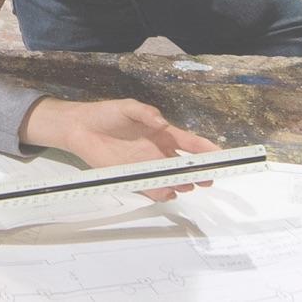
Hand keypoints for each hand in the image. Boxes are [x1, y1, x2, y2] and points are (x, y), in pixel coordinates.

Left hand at [26, 99, 221, 200]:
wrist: (80, 128)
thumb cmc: (107, 115)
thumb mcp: (128, 107)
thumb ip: (146, 113)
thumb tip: (161, 123)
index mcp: (163, 134)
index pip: (190, 143)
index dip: (206, 149)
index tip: (220, 156)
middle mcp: (158, 152)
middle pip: (184, 166)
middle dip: (198, 172)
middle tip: (207, 179)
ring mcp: (146, 166)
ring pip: (170, 179)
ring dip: (181, 184)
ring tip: (187, 187)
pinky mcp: (132, 177)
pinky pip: (150, 188)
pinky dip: (161, 193)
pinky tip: (168, 194)